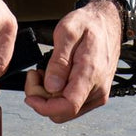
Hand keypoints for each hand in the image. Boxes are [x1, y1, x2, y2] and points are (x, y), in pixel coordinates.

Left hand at [23, 0, 122, 122]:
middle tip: (36, 75)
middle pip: (62, 112)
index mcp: (90, 73)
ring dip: (49, 98)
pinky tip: (57, 79)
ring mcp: (98, 94)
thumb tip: (51, 87)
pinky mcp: (96, 95)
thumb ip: (58, 61)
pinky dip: (59, 96)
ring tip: (46, 73)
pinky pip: (72, 106)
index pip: (68, 106)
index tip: (29, 96)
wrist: (106, 23)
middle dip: (42, 99)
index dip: (44, 107)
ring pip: (66, 112)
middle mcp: (97, 89)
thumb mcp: (67, 32)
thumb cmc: (87, 25)